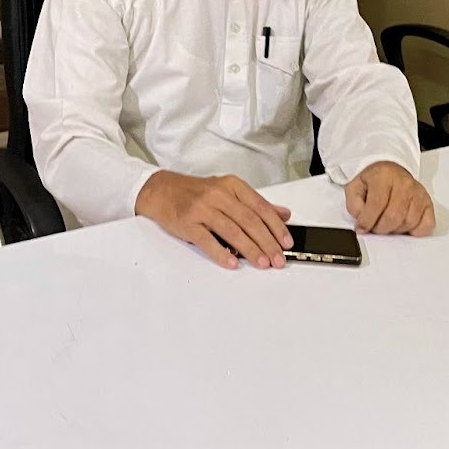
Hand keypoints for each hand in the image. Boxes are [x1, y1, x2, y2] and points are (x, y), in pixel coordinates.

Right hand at [135, 171, 293, 269]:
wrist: (162, 190)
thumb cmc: (196, 193)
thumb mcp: (228, 191)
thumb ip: (255, 203)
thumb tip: (284, 214)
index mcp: (232, 186)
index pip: (260, 207)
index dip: (276, 226)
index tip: (286, 242)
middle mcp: (218, 195)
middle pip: (249, 221)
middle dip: (267, 242)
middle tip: (278, 259)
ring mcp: (202, 209)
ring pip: (232, 231)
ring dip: (250, 250)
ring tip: (262, 263)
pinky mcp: (188, 223)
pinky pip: (207, 241)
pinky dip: (222, 253)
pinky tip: (233, 263)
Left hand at [344, 162, 434, 235]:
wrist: (389, 172)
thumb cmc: (373, 182)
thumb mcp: (355, 188)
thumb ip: (354, 205)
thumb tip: (362, 223)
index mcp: (383, 175)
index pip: (377, 204)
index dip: (367, 221)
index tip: (361, 228)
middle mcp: (404, 182)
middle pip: (394, 216)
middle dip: (380, 228)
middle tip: (374, 227)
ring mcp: (418, 192)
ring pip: (408, 222)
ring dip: (395, 230)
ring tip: (386, 224)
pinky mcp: (427, 202)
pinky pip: (426, 225)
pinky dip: (415, 231)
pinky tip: (403, 225)